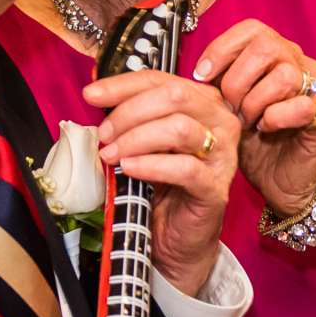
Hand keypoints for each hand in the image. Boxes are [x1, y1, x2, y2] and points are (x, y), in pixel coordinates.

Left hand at [80, 70, 239, 295]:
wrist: (176, 236)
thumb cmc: (161, 185)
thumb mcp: (144, 141)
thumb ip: (130, 116)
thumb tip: (95, 93)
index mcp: (203, 103)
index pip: (161, 80)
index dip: (123, 85)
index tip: (91, 95)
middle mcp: (220, 122)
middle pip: (174, 96)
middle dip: (129, 113)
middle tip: (103, 135)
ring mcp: (223, 155)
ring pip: (179, 128)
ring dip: (136, 139)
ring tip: (111, 155)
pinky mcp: (216, 188)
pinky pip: (184, 168)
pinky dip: (151, 165)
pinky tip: (129, 169)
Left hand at [193, 18, 315, 215]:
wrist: (278, 181)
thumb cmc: (253, 141)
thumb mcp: (227, 105)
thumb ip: (217, 82)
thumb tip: (194, 70)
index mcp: (277, 55)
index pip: (251, 29)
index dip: (222, 49)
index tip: (201, 75)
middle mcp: (300, 65)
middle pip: (267, 46)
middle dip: (237, 79)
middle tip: (228, 106)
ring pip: (285, 75)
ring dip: (255, 101)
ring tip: (246, 121)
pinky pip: (302, 106)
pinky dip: (276, 118)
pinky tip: (265, 129)